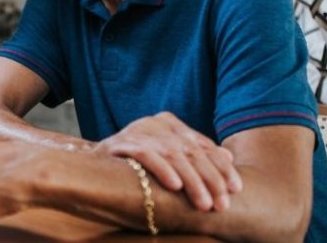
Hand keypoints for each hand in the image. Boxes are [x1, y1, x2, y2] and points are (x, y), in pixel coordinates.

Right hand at [94, 112, 241, 211]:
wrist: (91, 165)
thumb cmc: (136, 165)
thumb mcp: (169, 158)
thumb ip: (196, 154)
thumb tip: (229, 156)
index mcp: (170, 123)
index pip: (203, 146)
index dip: (222, 168)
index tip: (235, 189)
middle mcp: (155, 123)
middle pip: (191, 152)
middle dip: (210, 180)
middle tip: (222, 204)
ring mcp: (137, 131)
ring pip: (173, 156)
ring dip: (192, 181)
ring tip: (203, 203)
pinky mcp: (120, 143)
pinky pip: (146, 156)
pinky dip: (163, 170)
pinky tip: (175, 186)